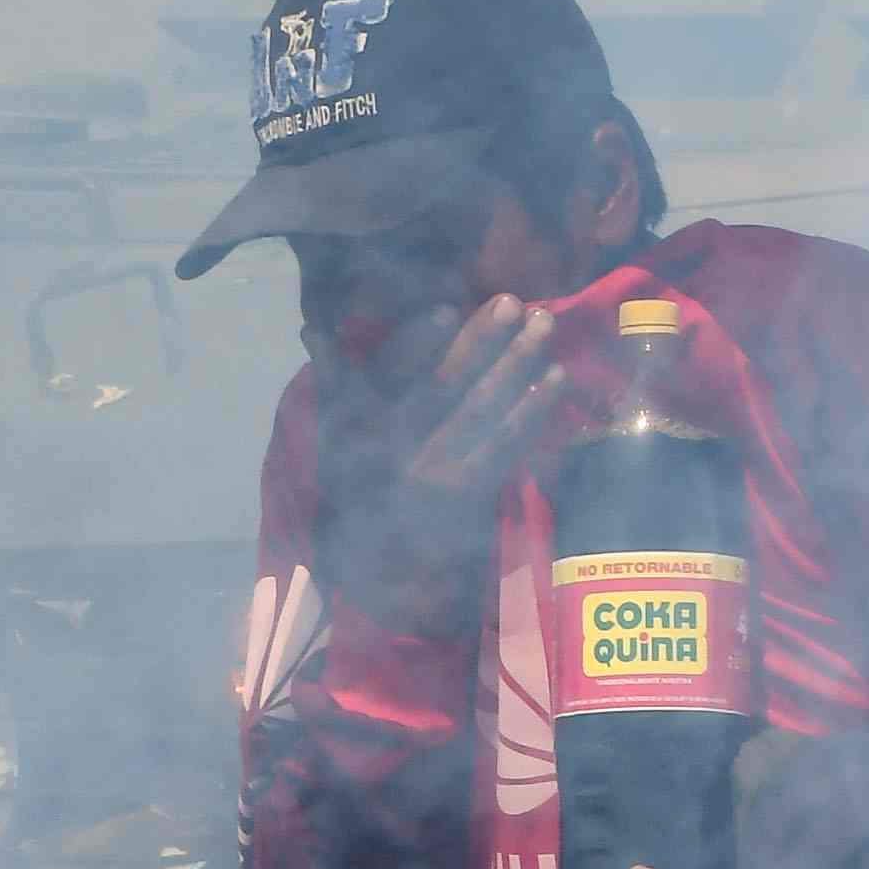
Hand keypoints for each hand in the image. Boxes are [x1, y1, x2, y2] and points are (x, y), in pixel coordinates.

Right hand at [321, 294, 612, 641]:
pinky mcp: (472, 491)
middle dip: (480, 342)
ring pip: (483, 410)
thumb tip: (311, 328)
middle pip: (445, 387)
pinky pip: (508, 445)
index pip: (388, 377)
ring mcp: (439, 471)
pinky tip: (557, 378)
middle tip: (513, 302)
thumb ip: (333, 380)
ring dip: (518, 365)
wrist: (379, 567)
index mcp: (363, 426)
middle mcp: (400, 448)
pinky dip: (534, 410)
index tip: (446, 309)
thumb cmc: (356, 484)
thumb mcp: (333, 434)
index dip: (416, 344)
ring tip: (545, 325)